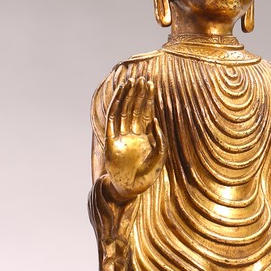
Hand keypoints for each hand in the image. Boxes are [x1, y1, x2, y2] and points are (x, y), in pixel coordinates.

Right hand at [104, 77, 165, 199]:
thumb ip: (160, 139)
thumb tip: (155, 121)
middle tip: (141, 79)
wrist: (129, 191)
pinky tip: (120, 95)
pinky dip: (115, 106)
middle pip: (133, 109)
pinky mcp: (109, 141)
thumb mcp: (160, 157)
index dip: (147, 99)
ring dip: (127, 96)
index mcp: (143, 137)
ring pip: (122, 111)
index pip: (144, 113)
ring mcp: (119, 137)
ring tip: (131, 82)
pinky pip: (112, 120)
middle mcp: (130, 135)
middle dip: (137, 94)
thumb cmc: (146, 177)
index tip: (150, 84)